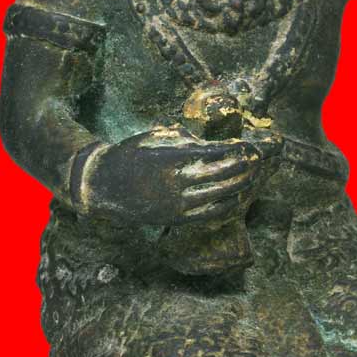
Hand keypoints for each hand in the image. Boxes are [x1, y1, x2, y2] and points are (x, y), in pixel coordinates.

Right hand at [82, 128, 275, 227]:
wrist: (103, 186)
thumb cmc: (127, 156)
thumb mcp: (148, 139)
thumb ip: (176, 138)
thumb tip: (201, 139)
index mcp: (167, 159)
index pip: (207, 153)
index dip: (228, 150)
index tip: (241, 145)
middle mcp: (173, 182)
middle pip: (216, 174)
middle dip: (238, 166)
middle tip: (254, 159)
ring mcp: (174, 202)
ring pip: (215, 195)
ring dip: (236, 185)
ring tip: (250, 177)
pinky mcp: (174, 218)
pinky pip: (205, 214)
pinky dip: (223, 206)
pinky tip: (235, 199)